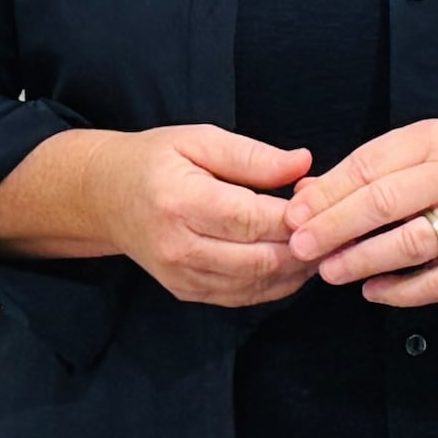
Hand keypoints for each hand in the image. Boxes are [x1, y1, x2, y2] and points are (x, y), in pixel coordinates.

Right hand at [97, 126, 312, 307]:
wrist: (104, 197)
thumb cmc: (153, 161)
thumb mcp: (199, 140)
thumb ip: (252, 156)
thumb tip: (302, 164)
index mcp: (181, 201)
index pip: (253, 219)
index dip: (295, 216)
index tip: (321, 201)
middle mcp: (180, 246)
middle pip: (261, 258)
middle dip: (305, 246)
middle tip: (333, 226)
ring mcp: (182, 275)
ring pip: (258, 283)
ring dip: (297, 268)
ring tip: (320, 244)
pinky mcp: (187, 292)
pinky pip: (244, 296)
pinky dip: (277, 283)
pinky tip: (293, 262)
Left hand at [284, 119, 437, 306]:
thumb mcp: (419, 158)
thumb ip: (364, 174)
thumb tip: (304, 194)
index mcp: (431, 140)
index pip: (368, 164)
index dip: (327, 192)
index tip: (294, 214)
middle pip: (384, 201)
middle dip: (335, 226)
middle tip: (301, 246)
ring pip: (411, 242)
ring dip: (363, 259)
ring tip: (330, 271)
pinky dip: (403, 290)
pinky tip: (373, 292)